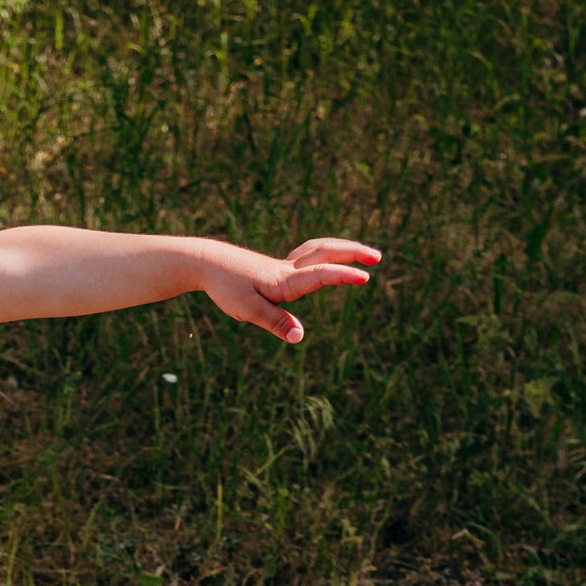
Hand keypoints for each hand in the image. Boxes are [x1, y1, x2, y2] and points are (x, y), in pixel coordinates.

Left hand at [196, 236, 380, 345]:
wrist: (207, 263)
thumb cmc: (226, 287)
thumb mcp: (248, 310)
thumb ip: (276, 322)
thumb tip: (300, 337)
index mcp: (284, 281)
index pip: (320, 275)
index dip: (343, 276)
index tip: (365, 277)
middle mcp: (289, 269)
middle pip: (326, 253)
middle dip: (353, 253)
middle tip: (377, 257)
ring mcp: (285, 265)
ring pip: (319, 250)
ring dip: (343, 249)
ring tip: (363, 255)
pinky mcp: (279, 267)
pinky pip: (310, 255)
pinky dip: (326, 253)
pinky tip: (329, 260)